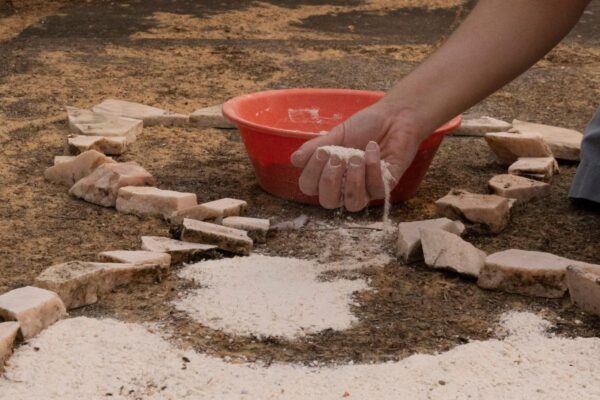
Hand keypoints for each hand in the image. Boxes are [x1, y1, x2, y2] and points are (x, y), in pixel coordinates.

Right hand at [290, 101, 425, 210]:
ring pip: (353, 203)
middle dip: (330, 181)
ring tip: (356, 156)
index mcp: (329, 174)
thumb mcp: (336, 135)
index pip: (310, 188)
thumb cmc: (365, 126)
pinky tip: (372, 148)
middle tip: (336, 157)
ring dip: (352, 180)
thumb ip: (316, 147)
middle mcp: (345, 186)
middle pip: (328, 203)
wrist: (394, 117)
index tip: (321, 152)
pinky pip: (376, 190)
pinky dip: (372, 168)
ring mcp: (366, 189)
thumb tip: (294, 159)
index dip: (311, 175)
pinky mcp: (386, 187)